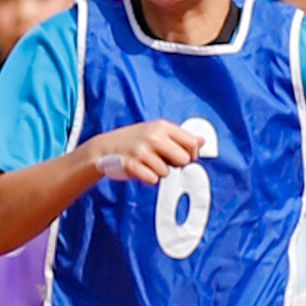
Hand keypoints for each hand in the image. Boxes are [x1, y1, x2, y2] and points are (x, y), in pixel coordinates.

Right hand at [83, 119, 204, 183]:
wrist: (102, 148)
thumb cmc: (133, 140)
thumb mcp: (155, 131)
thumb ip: (179, 136)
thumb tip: (202, 140)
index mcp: (161, 126)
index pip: (191, 143)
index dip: (191, 153)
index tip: (182, 156)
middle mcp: (153, 137)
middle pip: (183, 159)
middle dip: (175, 163)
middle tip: (161, 160)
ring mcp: (141, 151)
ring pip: (166, 171)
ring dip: (158, 171)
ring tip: (145, 163)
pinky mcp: (132, 165)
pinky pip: (152, 179)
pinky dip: (147, 177)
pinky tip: (139, 170)